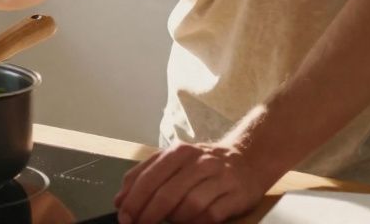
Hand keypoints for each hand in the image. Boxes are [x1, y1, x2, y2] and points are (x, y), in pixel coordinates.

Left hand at [113, 142, 275, 223]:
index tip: (124, 216)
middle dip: (148, 214)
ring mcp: (219, 178)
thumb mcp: (173, 161)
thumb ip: (145, 176)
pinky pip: (210, 215)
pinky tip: (189, 223)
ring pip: (189, 205)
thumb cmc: (203, 164)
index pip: (149, 177)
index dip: (134, 200)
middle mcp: (199, 162)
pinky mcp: (236, 195)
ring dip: (174, 219)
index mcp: (179, 152)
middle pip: (167, 193)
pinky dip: (195, 223)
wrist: (249, 158)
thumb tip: (120, 200)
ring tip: (169, 221)